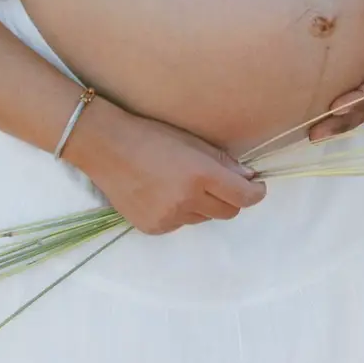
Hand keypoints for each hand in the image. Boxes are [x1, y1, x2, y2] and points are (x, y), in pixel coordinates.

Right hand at [69, 102, 267, 235]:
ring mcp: (169, 218)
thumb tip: (249, 179)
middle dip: (231, 199)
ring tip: (182, 183)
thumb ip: (222, 162)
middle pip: (228, 212)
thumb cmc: (151, 134)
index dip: (256, 193)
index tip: (257, 187)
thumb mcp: (191, 140)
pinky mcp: (153, 228)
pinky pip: (180, 224)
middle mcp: (186, 200)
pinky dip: (180, 212)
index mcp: (199, 174)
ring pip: (203, 218)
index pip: (243, 197)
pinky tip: (164, 193)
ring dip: (203, 205)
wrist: (106, 147)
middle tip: (220, 183)